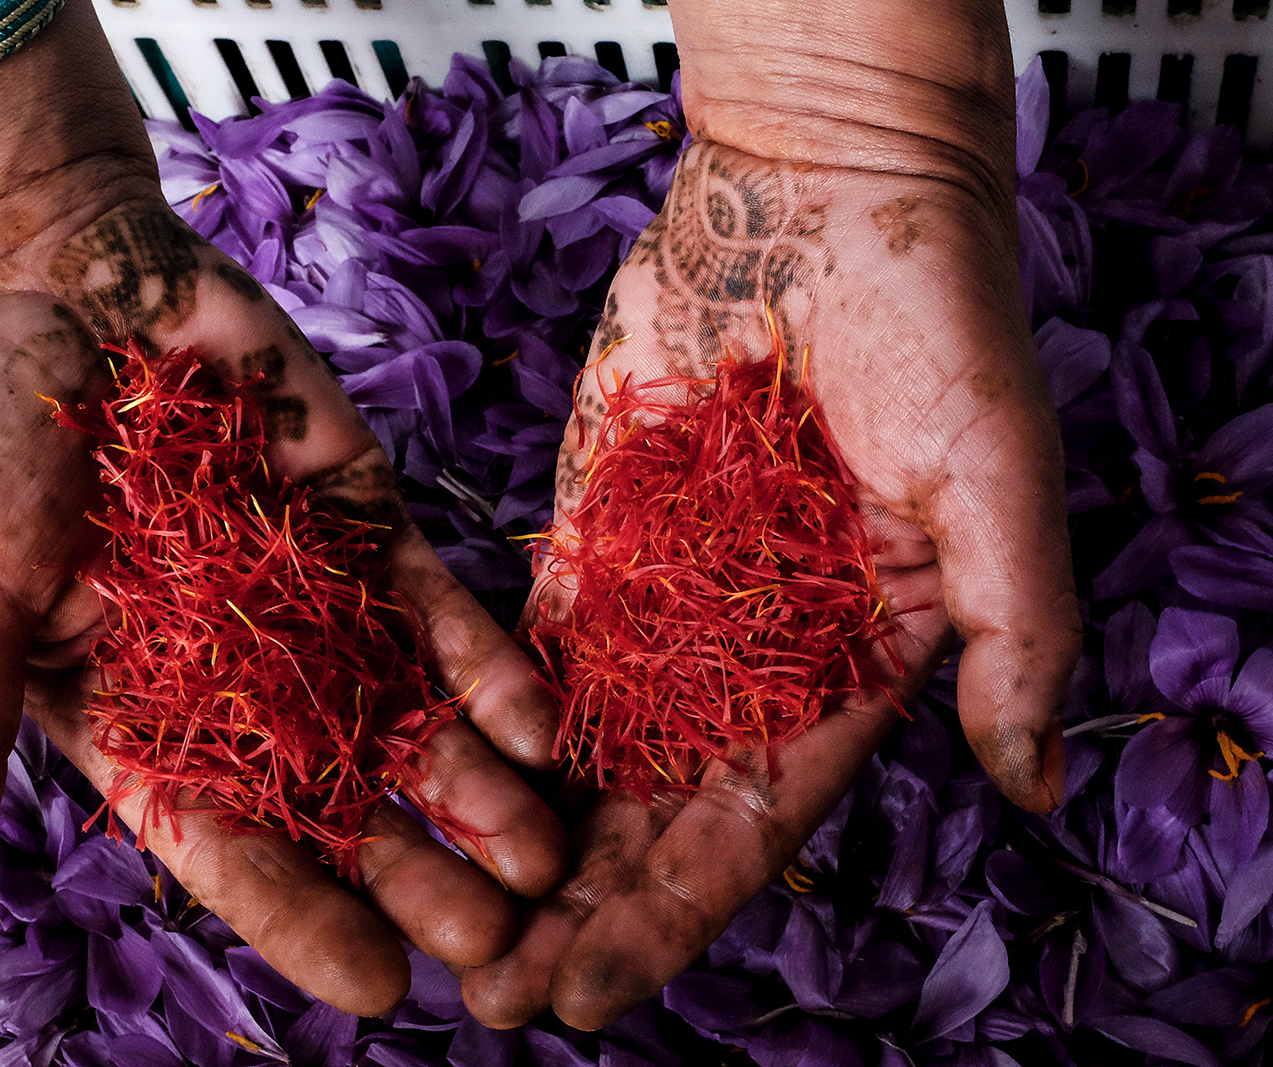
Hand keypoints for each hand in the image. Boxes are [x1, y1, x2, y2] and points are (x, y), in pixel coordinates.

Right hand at [0, 0, 562, 1015]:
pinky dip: (486, 665)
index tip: (383, 993)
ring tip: (551, 862)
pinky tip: (543, 727)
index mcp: (135, 710)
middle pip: (338, 795)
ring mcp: (307, 596)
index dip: (302, 918)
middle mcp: (234, 672)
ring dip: (476, 788)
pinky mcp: (360, 518)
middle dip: (418, 871)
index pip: (226, 842)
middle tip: (501, 951)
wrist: (49, 275)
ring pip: (403, 713)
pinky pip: (433, 607)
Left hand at [462, 0, 1080, 1028]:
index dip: (665, 920)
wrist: (820, 201)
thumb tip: (1038, 787)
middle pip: (644, 818)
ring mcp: (657, 606)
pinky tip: (419, 779)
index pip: (745, 833)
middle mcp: (742, 664)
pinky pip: (524, 645)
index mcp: (841, 677)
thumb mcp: (997, 481)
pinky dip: (478, 718)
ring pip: (572, 752)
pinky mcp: (588, 538)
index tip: (585, 999)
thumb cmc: (934, 328)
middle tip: (486, 995)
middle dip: (568, 912)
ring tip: (430, 912)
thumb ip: (1016, 633)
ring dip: (506, 838)